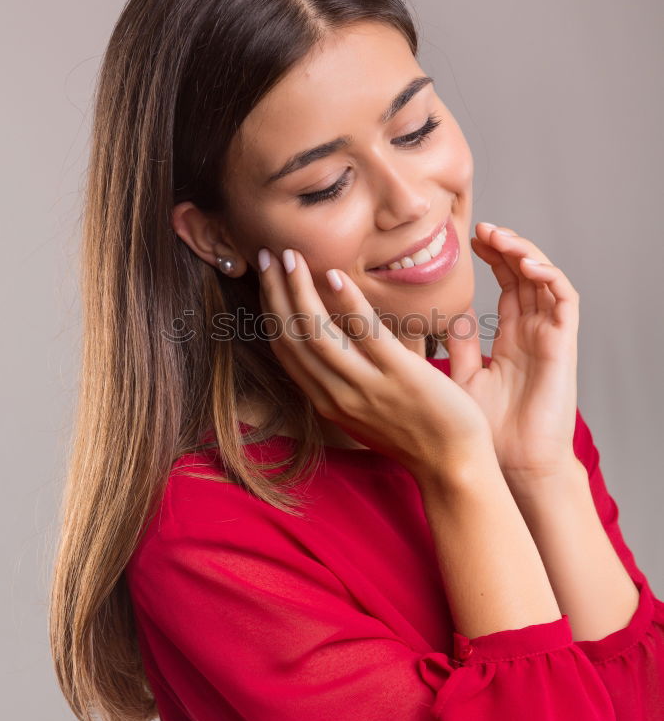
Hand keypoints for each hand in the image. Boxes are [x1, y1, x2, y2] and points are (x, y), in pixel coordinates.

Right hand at [256, 247, 493, 481]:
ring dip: (299, 291)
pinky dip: (346, 303)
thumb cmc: (417, 435)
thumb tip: (340, 341)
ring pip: (316, 333)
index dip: (271, 310)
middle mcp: (337, 395)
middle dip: (275, 292)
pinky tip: (334, 275)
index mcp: (328, 401)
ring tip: (291, 256)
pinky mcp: (399, 376)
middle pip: (292, 338)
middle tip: (268, 254)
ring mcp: (366, 386)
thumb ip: (348, 379)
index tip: (267, 277)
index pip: (286, 350)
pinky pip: (365, 334)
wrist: (453, 466)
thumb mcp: (367, 411)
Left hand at [441, 223, 579, 482]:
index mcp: (512, 337)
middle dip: (505, 247)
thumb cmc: (490, 430)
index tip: (468, 240)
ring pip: (545, 280)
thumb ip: (461, 345)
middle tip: (480, 228)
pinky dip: (548, 276)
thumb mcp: (465, 378)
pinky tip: (525, 264)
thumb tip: (445, 315)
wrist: (514, 465)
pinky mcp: (564, 344)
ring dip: (525, 253)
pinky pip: (564, 300)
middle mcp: (534, 331)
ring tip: (499, 237)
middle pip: (525, 275)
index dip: (492, 259)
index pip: (506, 285)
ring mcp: (550, 336)